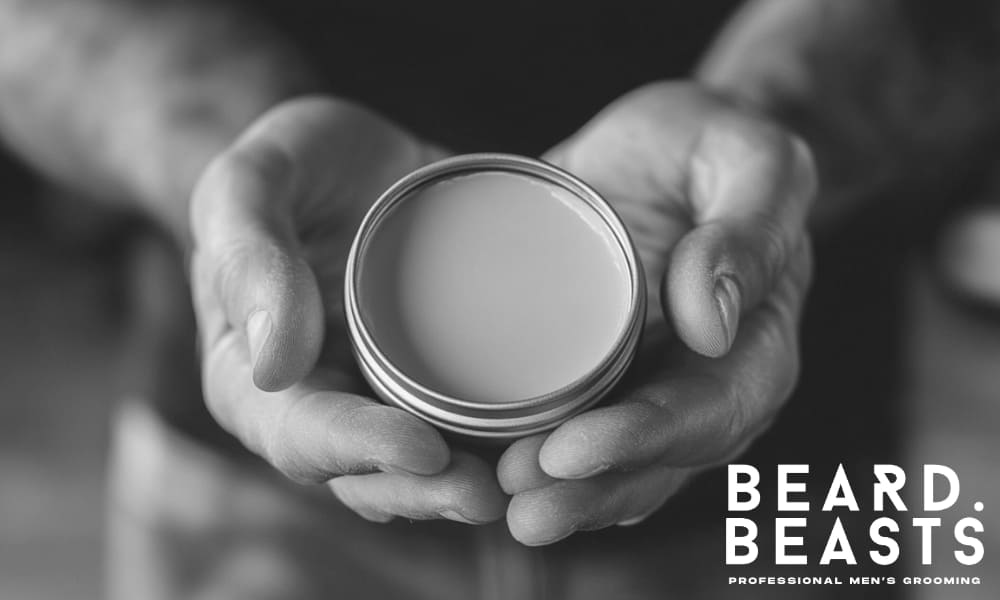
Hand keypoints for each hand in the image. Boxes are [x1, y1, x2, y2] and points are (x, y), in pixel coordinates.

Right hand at [189, 97, 505, 524]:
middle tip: (488, 493)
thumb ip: (248, 256)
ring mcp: (381, 398)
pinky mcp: (437, 383)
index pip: (299, 435)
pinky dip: (505, 444)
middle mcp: (318, 404)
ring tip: (528, 481)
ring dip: (470, 484)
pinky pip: (469, 427)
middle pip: (367, 473)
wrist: (356, 158)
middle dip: (425, 490)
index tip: (423, 449)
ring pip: (421, 468)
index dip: (359, 450)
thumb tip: (272, 367)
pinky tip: (552, 441)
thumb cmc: (292, 167)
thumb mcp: (251, 183)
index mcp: (252, 377)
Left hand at [497, 82, 815, 544]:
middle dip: (588, 490)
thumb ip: (750, 224)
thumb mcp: (750, 157)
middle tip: (521, 504)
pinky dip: (541, 467)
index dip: (642, 440)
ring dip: (562, 497)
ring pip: (616, 468)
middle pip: (657, 462)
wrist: (664, 149)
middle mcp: (705, 383)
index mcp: (755, 345)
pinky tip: (491, 480)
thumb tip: (713, 323)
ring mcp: (650, 387)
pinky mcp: (599, 378)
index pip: (707, 412)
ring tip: (501, 506)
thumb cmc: (711, 147)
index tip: (571, 451)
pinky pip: (577, 437)